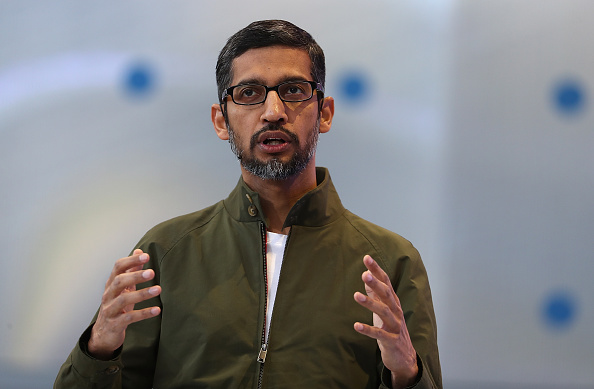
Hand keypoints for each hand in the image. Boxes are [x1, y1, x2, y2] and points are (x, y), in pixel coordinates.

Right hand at [88, 249, 160, 359]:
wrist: (103, 334)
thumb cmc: (116, 306)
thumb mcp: (124, 288)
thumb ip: (132, 270)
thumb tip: (140, 251)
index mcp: (111, 284)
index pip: (118, 267)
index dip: (131, 261)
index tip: (146, 256)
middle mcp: (108, 295)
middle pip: (118, 281)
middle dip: (135, 276)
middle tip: (152, 273)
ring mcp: (110, 310)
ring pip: (123, 300)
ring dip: (142, 294)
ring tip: (158, 289)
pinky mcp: (115, 324)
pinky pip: (129, 318)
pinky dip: (144, 313)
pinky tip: (157, 310)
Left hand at [354, 255, 417, 388]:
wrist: (404, 357)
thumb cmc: (391, 329)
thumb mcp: (383, 309)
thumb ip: (375, 293)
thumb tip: (366, 274)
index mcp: (393, 302)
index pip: (386, 282)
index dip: (377, 270)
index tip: (366, 258)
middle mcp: (396, 312)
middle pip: (386, 295)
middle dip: (376, 284)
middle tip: (364, 274)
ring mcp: (395, 326)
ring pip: (384, 312)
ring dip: (370, 303)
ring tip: (355, 296)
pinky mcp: (391, 341)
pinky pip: (379, 335)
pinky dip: (368, 330)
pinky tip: (356, 325)